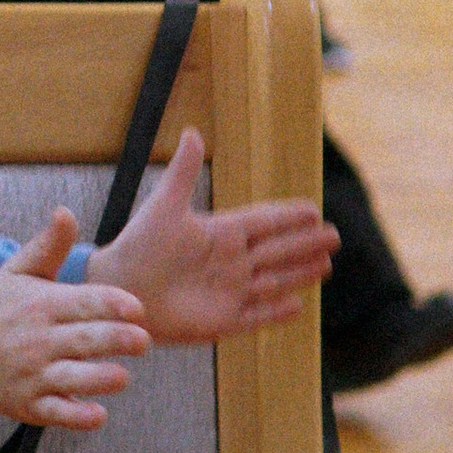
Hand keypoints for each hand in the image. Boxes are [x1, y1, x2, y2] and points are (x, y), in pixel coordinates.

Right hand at [0, 209, 149, 432]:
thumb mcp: (19, 271)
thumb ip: (49, 245)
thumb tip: (66, 212)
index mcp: (40, 305)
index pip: (82, 302)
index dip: (111, 304)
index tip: (136, 308)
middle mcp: (36, 340)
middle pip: (83, 340)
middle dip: (115, 340)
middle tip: (143, 341)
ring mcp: (32, 374)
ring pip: (71, 378)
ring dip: (99, 379)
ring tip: (122, 376)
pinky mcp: (29, 405)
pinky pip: (55, 413)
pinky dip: (76, 416)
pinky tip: (98, 414)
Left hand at [89, 133, 336, 343]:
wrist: (118, 289)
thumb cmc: (138, 245)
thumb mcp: (164, 205)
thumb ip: (184, 172)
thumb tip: (193, 132)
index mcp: (220, 232)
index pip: (264, 221)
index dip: (289, 217)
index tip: (313, 209)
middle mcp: (230, 261)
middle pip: (277, 250)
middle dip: (305, 244)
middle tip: (334, 236)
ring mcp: (228, 291)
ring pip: (274, 281)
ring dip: (299, 274)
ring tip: (326, 266)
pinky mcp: (222, 321)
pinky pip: (257, 315)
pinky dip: (277, 312)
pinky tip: (299, 306)